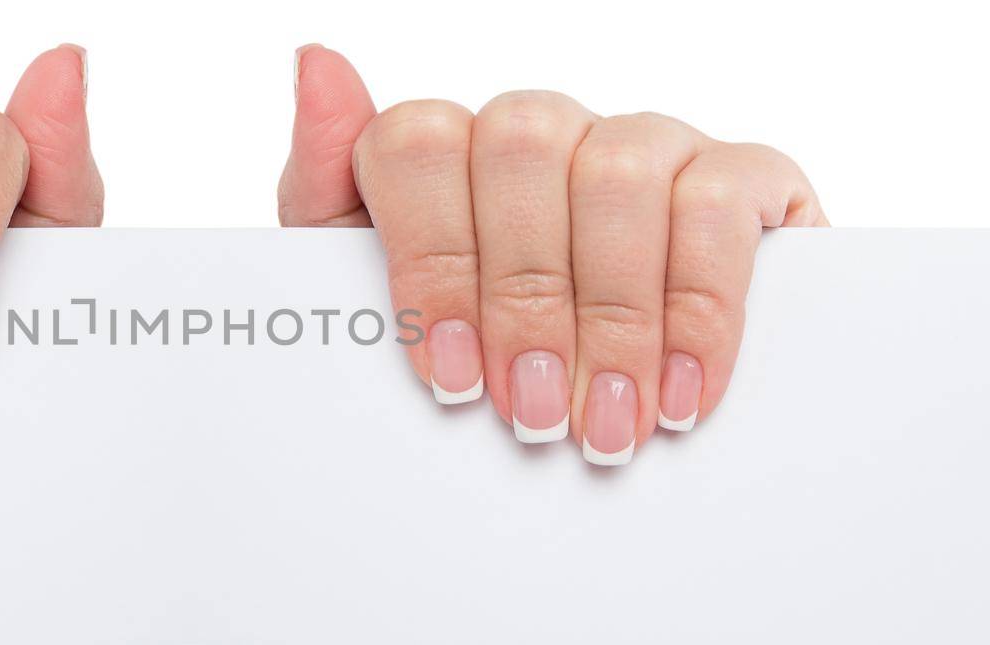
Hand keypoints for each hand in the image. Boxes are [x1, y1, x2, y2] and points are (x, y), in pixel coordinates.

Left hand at [279, 45, 825, 465]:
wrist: (591, 409)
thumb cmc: (469, 344)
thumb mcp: (366, 286)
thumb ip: (325, 183)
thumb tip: (316, 61)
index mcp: (449, 149)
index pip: (417, 141)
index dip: (432, 261)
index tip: (449, 376)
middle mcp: (545, 130)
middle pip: (521, 151)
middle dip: (524, 303)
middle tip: (531, 413)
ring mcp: (642, 143)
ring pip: (618, 173)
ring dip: (613, 315)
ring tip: (607, 421)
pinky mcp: (742, 174)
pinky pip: (719, 199)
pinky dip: (700, 306)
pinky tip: (681, 388)